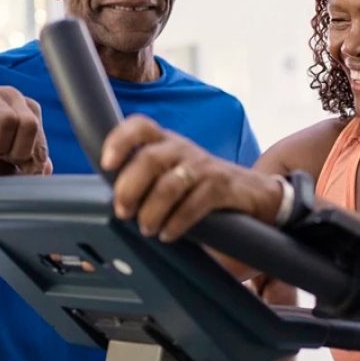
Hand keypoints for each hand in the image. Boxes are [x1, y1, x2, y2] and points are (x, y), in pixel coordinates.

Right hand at [0, 79, 51, 175]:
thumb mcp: (5, 140)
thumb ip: (26, 154)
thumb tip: (45, 170)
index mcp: (27, 107)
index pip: (39, 136)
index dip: (30, 158)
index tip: (17, 168)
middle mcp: (13, 97)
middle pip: (29, 125)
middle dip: (16, 150)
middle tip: (0, 158)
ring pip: (8, 121)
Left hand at [100, 115, 281, 242]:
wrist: (253, 194)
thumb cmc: (202, 186)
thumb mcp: (172, 175)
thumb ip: (145, 181)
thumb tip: (113, 203)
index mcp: (166, 142)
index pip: (140, 126)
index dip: (119, 140)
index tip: (106, 164)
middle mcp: (183, 149)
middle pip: (150, 158)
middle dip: (130, 188)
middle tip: (124, 212)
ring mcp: (204, 166)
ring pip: (170, 184)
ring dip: (152, 210)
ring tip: (147, 228)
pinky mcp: (222, 185)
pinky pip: (195, 202)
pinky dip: (177, 221)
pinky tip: (169, 234)